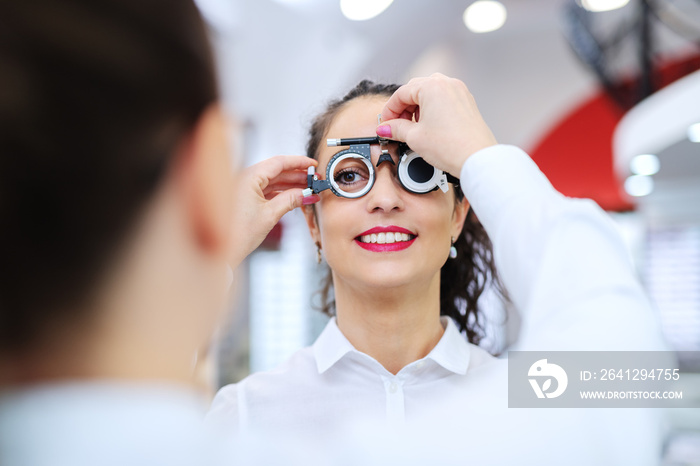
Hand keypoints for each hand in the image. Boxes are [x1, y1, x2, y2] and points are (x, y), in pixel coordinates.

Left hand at [229, 155, 318, 266]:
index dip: (298, 162)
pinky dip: (282, 193)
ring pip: (273, 181)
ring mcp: (246, 188)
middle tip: (314, 180)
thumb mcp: (270, 215)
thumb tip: (307, 194)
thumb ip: (290, 200)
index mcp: (249, 177)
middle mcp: (246, 179)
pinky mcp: (247, 198)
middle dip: (297, 176)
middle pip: (277, 171)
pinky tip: (295, 196)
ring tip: (309, 189)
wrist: (224, 251)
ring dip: (291, 185)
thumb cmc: (238, 234)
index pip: (278, 162)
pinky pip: (268, 190)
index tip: (312, 165)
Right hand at [378, 73, 497, 176]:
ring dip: (417, 108)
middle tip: (396, 126)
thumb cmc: (453, 147)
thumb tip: (386, 128)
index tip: (385, 123)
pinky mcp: (466, 103)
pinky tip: (428, 126)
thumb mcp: (415, 137)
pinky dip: (431, 109)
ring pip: (429, 93)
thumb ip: (396, 129)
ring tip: (412, 127)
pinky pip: (443, 100)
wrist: (477, 159)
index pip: (401, 93)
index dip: (389, 109)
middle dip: (403, 108)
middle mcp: (448, 84)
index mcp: (433, 87)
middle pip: (415, 90)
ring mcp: (459, 92)